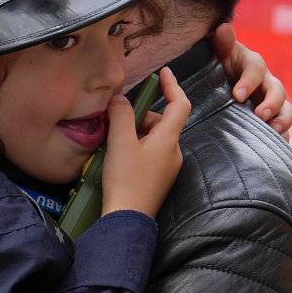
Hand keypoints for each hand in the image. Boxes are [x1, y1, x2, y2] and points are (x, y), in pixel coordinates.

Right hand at [101, 67, 188, 217]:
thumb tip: (121, 99)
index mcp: (169, 140)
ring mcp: (167, 167)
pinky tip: (117, 155)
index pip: (179, 105)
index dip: (172, 85)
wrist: (126, 221)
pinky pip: (148, 152)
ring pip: (152, 137)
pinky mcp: (157, 178)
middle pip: (161, 121)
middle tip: (115, 119)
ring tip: (112, 141)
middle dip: (139, 115)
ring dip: (134, 132)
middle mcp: (173, 152)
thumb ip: (121, 115)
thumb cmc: (125, 180)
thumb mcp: (120, 142)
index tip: (163, 72)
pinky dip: (134, 146)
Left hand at [212, 23, 291, 140]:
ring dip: (283, 122)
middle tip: (260, 116)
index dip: (249, 82)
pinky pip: (284, 129)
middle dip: (272, 104)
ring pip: (286, 111)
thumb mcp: (218, 54)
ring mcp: (272, 103)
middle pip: (278, 91)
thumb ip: (221, 43)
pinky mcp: (272, 119)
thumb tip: (224, 28)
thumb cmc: (218, 66)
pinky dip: (284, 138)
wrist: (219, 83)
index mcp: (253, 65)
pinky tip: (278, 148)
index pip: (256, 70)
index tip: (237, 95)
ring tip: (274, 132)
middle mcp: (267, 83)